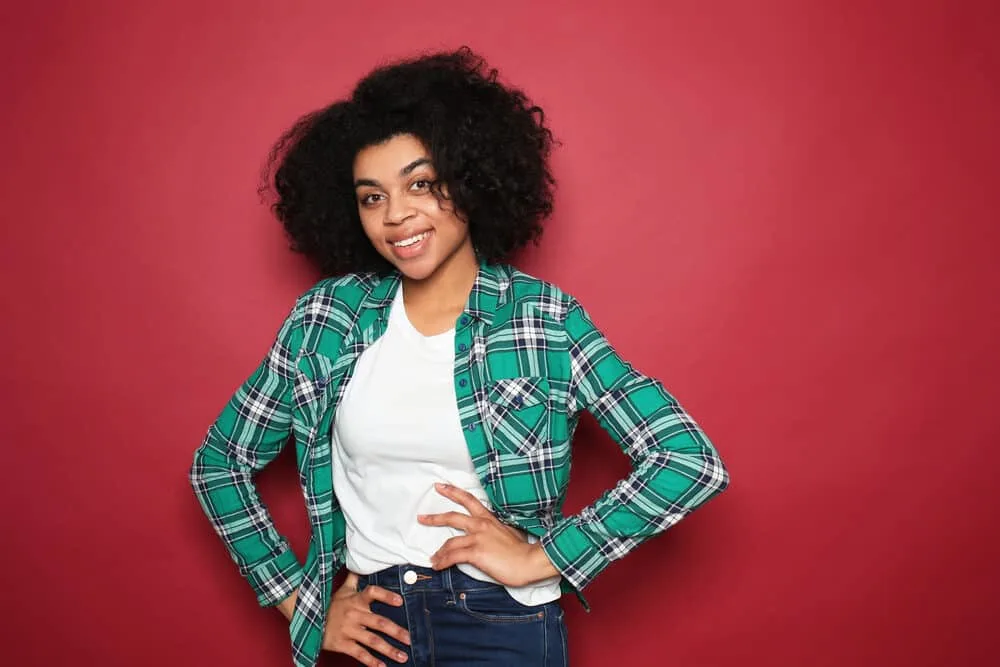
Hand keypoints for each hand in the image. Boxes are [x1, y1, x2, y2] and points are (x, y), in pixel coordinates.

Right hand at [321, 572, 410, 666]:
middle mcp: (354, 614)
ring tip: (403, 656)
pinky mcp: (342, 644)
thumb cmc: (331, 605)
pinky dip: (371, 661)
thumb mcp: (343, 590)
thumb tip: (361, 564)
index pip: (372, 593)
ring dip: (389, 650)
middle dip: (396, 631)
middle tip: (410, 639)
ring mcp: (348, 630)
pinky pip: (360, 654)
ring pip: (372, 640)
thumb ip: (355, 579)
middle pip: (379, 622)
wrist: (309, 620)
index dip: (386, 596)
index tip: (400, 601)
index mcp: (356, 600)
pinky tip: (383, 666)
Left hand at [418, 483, 559, 586]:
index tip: (441, 487)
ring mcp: (477, 538)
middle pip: (452, 517)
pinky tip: (438, 565)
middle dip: (435, 518)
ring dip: (438, 551)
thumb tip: (492, 535)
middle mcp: (481, 525)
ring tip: (433, 558)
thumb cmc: (522, 550)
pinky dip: (442, 561)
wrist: (529, 561)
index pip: (469, 500)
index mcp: (489, 518)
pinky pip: (452, 556)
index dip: (453, 492)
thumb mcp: (511, 531)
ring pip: (449, 541)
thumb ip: (498, 529)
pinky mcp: (475, 552)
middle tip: (422, 517)